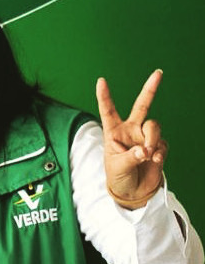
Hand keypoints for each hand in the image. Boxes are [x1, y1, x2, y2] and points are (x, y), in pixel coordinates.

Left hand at [96, 69, 166, 208]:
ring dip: (152, 138)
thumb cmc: (118, 176)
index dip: (104, 96)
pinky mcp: (158, 146)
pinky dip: (159, 151)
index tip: (101, 80)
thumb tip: (146, 149)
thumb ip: (131, 157)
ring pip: (154, 126)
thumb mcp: (117, 167)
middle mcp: (130, 130)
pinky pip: (163, 143)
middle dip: (150, 88)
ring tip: (147, 154)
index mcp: (113, 131)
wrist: (132, 191)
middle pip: (142, 105)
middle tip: (158, 73)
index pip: (108, 110)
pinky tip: (154, 160)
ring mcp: (145, 137)